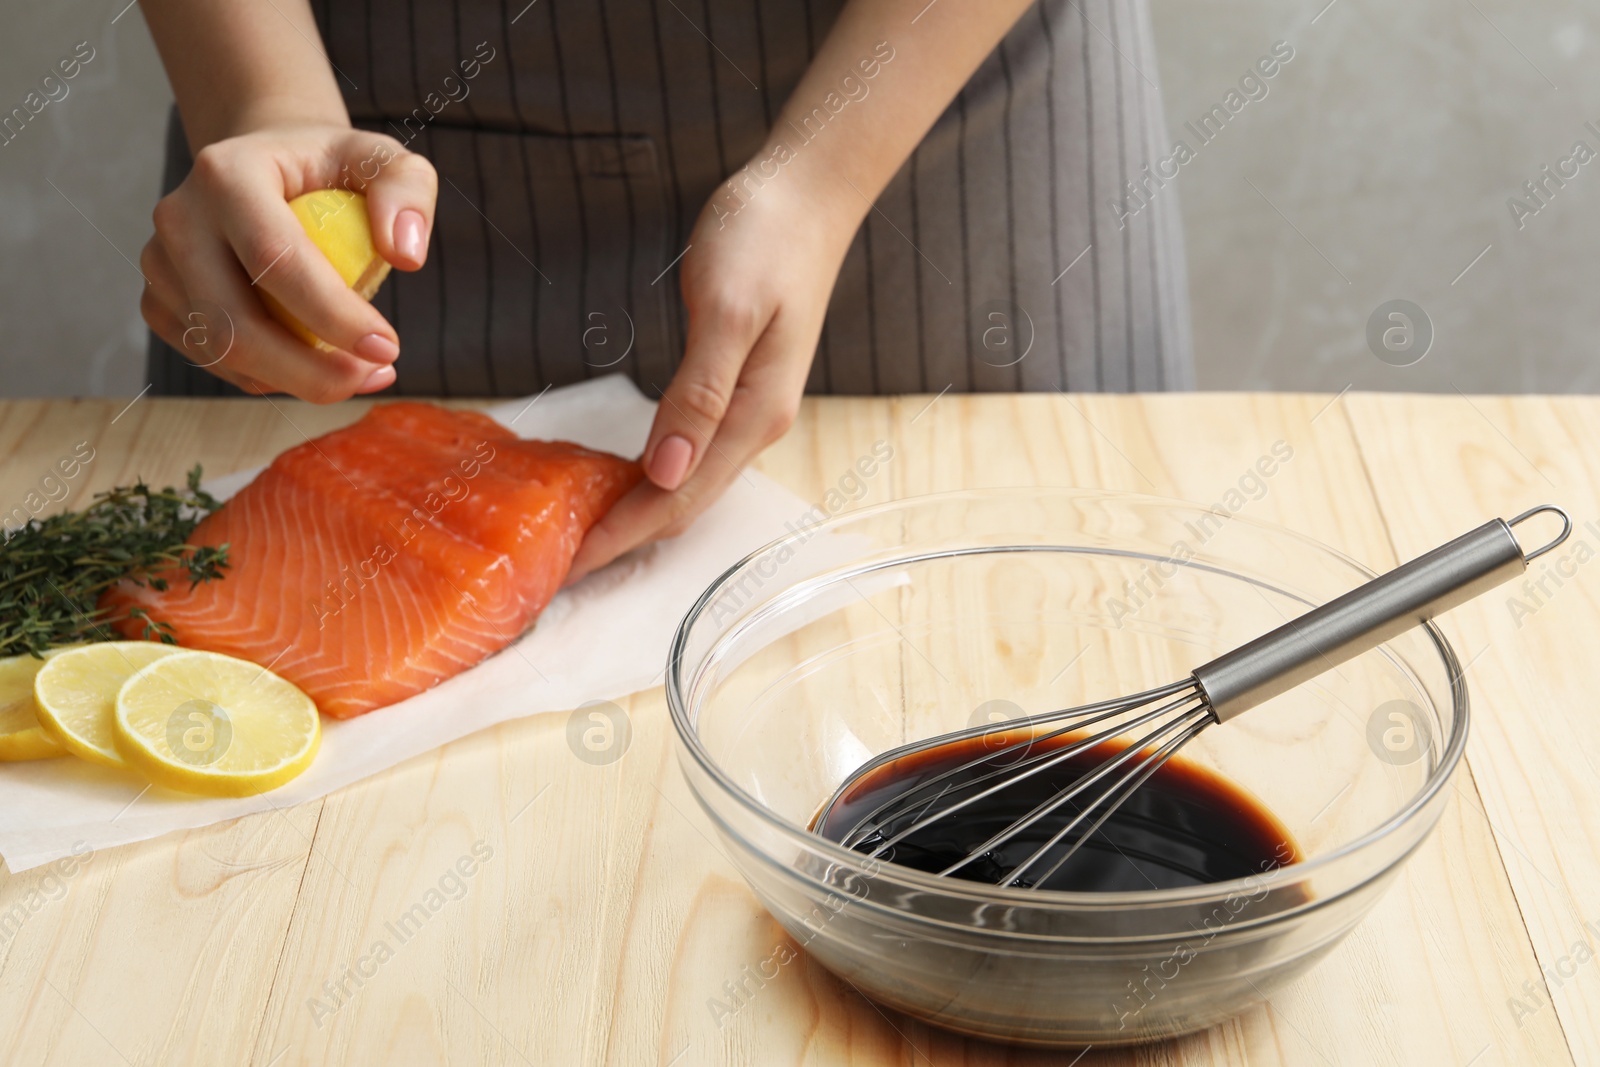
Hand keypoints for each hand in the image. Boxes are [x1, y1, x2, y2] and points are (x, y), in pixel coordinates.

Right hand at [140, 124, 436, 400]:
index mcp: (227, 174)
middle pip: (235, 322)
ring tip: (360, 370)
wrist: (267, 170)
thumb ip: (406, 190)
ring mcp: (161, 264)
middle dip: (311, 370)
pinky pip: (215, 361)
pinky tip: (315, 361)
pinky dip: (271, 376)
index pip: (274, 257)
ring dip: (297, 380)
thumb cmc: (329, 168)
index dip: (331, 313)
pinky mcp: (161, 302)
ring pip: (224, 352)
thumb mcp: (381, 158)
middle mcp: (180, 218)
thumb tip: (406, 255)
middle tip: (378, 375)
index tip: (387, 347)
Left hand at [567, 168, 859, 580]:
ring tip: (580, 533)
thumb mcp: (728, 312)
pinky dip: (651, 475)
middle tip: (557, 565)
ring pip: (687, 483)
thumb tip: (666, 472)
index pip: (679, 499)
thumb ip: (698, 394)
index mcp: (754, 415)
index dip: (622, 537)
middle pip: (684, 504)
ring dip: (636, 513)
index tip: (568, 567)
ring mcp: (748, 407)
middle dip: (624, 539)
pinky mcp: (736, 384)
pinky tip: (620, 477)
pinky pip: (690, 451)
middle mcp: (755, 424)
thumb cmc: (765, 237)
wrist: (809, 190)